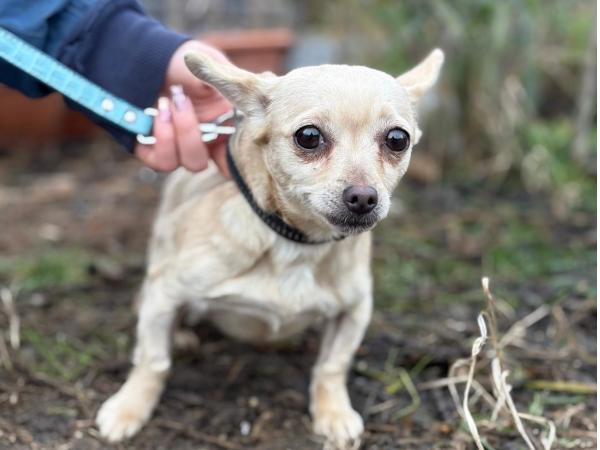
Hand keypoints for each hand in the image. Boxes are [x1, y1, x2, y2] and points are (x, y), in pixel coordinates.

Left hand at [134, 40, 231, 174]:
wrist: (153, 54)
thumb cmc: (187, 60)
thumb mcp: (213, 64)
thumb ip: (229, 82)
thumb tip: (243, 91)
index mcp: (225, 129)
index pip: (238, 158)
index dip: (238, 162)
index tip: (227, 140)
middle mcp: (204, 143)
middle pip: (205, 165)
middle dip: (190, 136)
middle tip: (182, 101)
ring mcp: (179, 148)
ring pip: (183, 164)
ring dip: (173, 135)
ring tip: (166, 103)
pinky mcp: (155, 148)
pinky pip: (159, 161)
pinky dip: (158, 138)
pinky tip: (157, 111)